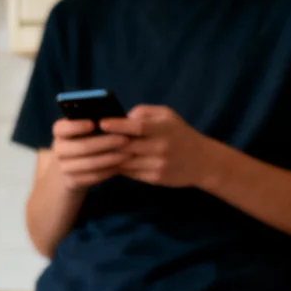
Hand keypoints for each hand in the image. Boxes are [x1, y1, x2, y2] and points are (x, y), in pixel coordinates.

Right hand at [49, 117, 129, 190]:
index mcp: (60, 132)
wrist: (69, 170)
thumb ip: (102, 122)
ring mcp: (63, 167)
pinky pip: (92, 177)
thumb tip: (130, 114)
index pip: (62, 128)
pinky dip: (108, 171)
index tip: (93, 124)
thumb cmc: (85, 142)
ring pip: (89, 163)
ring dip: (110, 158)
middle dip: (105, 143)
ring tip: (128, 154)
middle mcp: (58, 149)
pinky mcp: (72, 181)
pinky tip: (121, 166)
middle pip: (81, 146)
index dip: (77, 126)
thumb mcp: (86, 131)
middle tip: (126, 139)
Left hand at [101, 105, 224, 188]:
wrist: (203, 162)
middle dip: (106, 143)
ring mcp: (158, 165)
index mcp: (164, 129)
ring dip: (107, 157)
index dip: (117, 125)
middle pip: (126, 146)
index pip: (137, 127)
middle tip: (88, 137)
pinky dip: (116, 167)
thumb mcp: (168, 115)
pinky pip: (129, 173)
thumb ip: (144, 112)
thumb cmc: (180, 134)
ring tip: (92, 150)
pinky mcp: (154, 178)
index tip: (101, 122)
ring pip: (124, 162)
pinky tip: (105, 161)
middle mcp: (161, 147)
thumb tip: (121, 117)